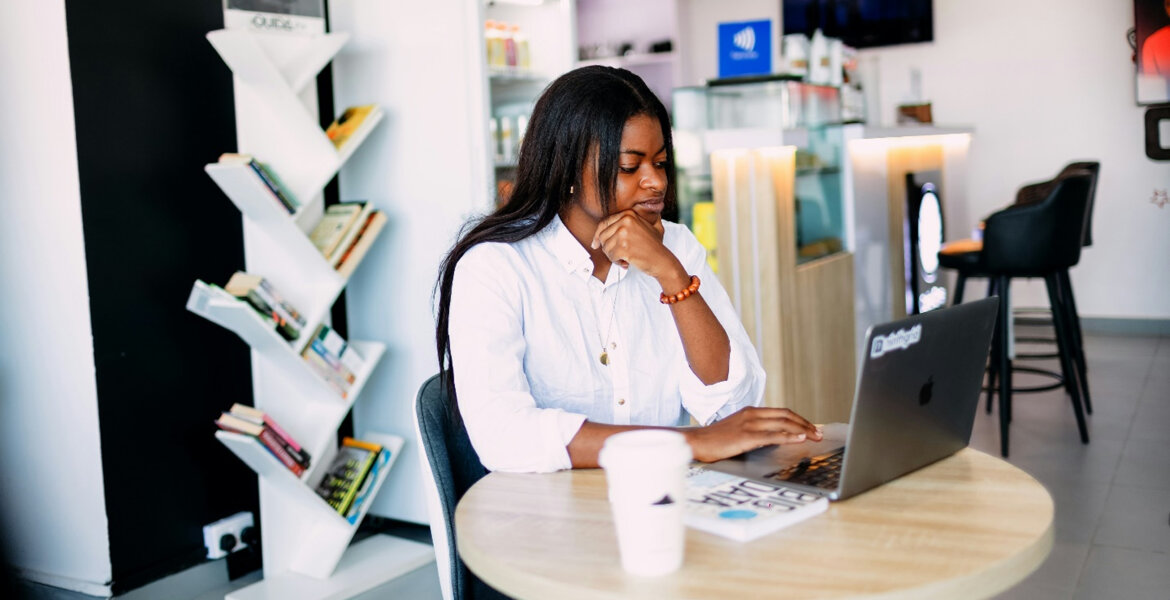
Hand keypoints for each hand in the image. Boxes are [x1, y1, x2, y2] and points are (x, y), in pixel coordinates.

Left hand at [591, 209, 679, 280]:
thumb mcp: (649, 225)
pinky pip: (610, 256)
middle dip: (609, 248)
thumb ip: (636, 219)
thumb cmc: (654, 246)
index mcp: (628, 214)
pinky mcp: (623, 247)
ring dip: (614, 256)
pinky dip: (617, 262)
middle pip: (602, 236)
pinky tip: (627, 262)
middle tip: (621, 253)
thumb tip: (625, 216)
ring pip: (605, 247)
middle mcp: (625, 221)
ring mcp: (624, 234)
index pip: (604, 223)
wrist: (662, 260)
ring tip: (626, 257)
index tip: (595, 244)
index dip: (598, 235)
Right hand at [683, 407, 822, 462]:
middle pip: (787, 416)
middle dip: (806, 424)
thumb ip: (754, 429)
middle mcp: (753, 414)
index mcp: (751, 412)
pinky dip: (789, 436)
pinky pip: (773, 435)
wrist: (696, 442)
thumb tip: (772, 437)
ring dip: (803, 430)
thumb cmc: (715, 439)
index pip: (782, 412)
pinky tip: (799, 439)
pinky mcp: (747, 437)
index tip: (811, 427)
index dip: (800, 419)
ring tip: (814, 436)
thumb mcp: (737, 428)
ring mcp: (750, 425)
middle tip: (818, 433)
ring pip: (783, 423)